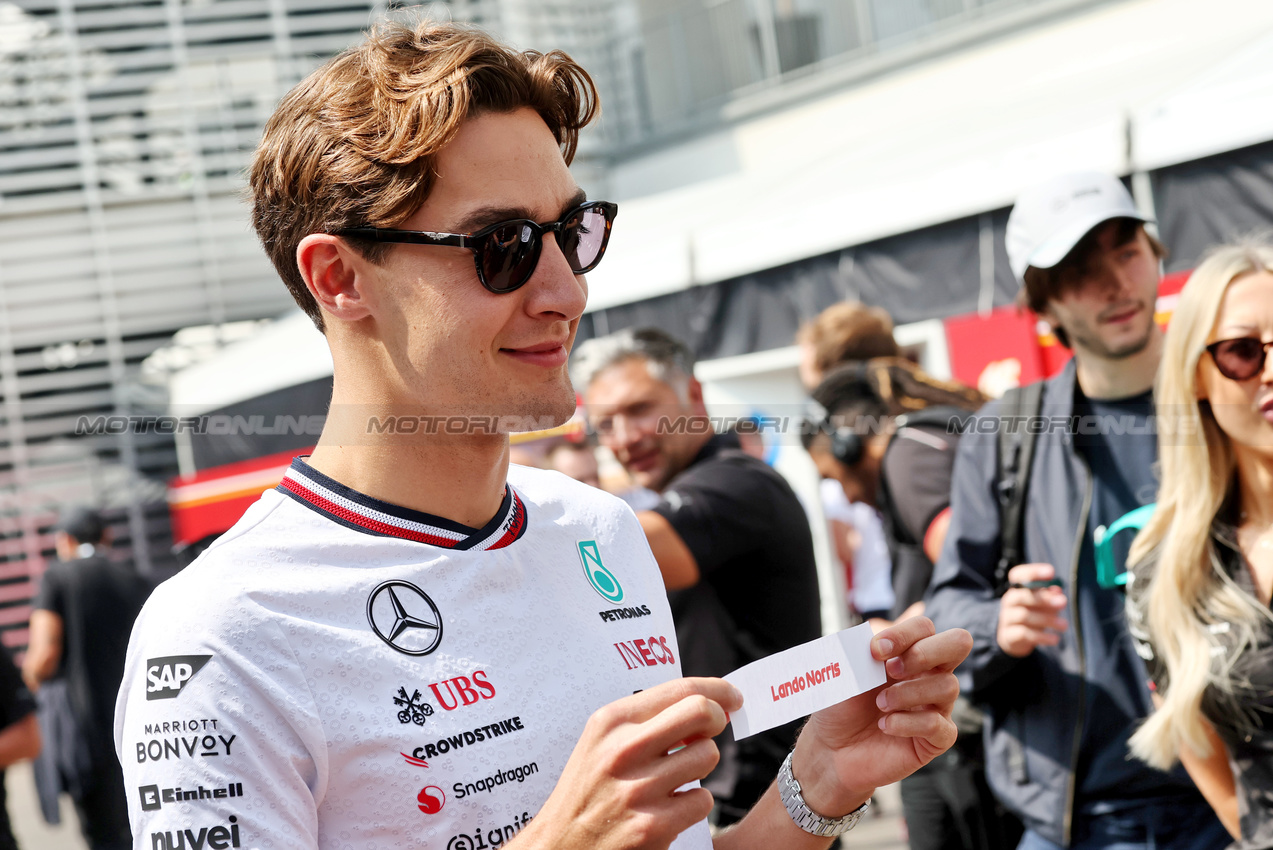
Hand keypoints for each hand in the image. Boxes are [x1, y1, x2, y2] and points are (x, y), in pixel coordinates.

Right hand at [514, 677, 741, 849]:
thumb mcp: (603, 741)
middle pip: (702, 712)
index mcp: (611, 721)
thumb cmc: (590, 789)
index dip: (717, 690)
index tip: (733, 697)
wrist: (560, 845)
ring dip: (700, 767)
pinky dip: (693, 803)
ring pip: (708, 756)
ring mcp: (638, 789)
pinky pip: (702, 799)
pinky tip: (669, 807)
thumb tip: (711, 702)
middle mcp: (623, 750)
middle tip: (714, 729)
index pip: (680, 689)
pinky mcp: (652, 826)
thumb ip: (648, 719)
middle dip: (717, 719)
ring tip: (675, 777)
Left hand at [794, 617, 971, 816]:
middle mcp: (929, 675)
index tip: (875, 651)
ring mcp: (936, 707)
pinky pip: (939, 726)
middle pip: (958, 643)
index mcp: (908, 652)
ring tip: (881, 704)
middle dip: (925, 653)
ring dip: (908, 693)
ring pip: (948, 686)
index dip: (903, 633)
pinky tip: (885, 725)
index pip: (924, 626)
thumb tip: (876, 643)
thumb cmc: (841, 704)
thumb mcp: (845, 671)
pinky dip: (908, 723)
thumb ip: (861, 650)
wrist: (831, 747)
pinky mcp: (935, 740)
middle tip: (892, 670)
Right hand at [996, 563, 1067, 657]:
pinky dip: (1042, 636)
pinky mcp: (1008, 635)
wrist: (1013, 638)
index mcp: (1017, 588)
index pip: (1018, 575)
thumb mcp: (1041, 604)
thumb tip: (1057, 590)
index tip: (1051, 572)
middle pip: (1022, 596)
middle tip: (1064, 601)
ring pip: (1024, 616)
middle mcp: (1009, 601)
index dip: (1033, 572)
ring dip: (1047, 619)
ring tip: (1064, 625)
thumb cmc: (1032, 614)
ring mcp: (1007, 618)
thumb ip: (1049, 596)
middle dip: (1044, 598)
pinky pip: (1024, 634)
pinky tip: (1055, 639)